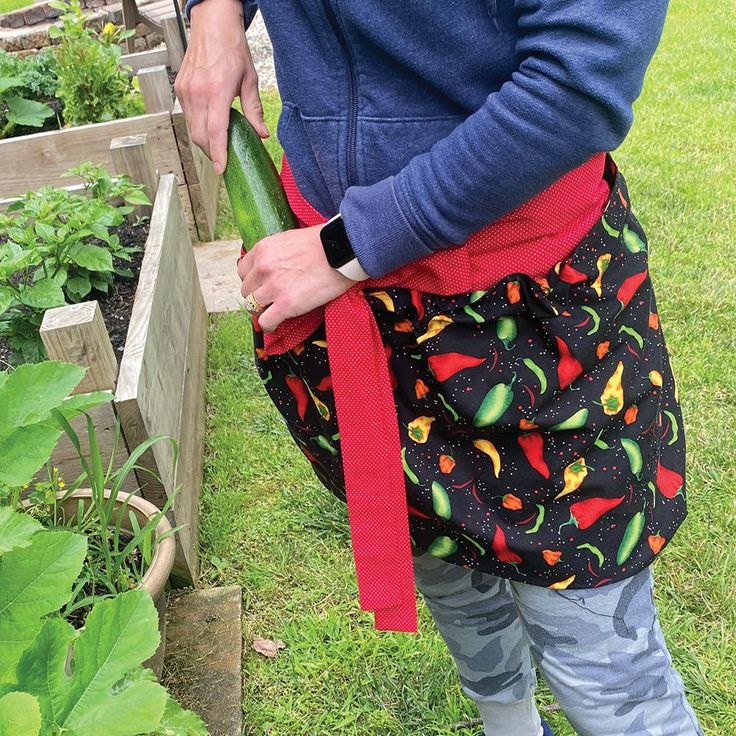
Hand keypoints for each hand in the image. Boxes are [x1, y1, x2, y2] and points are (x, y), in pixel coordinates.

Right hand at [174, 0, 267, 174]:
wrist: (212, 24)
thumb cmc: (231, 47)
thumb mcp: (249, 79)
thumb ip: (254, 109)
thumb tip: (262, 133)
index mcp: (217, 90)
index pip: (215, 131)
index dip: (218, 153)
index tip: (221, 168)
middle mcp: (197, 92)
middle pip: (200, 135)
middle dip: (211, 152)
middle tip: (223, 159)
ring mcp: (185, 90)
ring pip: (192, 128)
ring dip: (204, 141)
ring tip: (217, 145)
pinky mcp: (180, 88)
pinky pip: (188, 116)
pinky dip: (198, 126)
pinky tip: (209, 126)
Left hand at [237, 225, 356, 331]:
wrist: (341, 252)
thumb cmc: (323, 243)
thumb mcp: (289, 239)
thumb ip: (275, 253)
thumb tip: (274, 264)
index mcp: (263, 250)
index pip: (243, 271)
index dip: (253, 280)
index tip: (262, 284)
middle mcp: (263, 268)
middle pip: (246, 290)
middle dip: (257, 295)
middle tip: (271, 298)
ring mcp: (273, 287)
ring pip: (252, 307)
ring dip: (263, 310)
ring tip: (275, 311)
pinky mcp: (286, 305)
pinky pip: (265, 321)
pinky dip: (270, 324)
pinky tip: (277, 322)